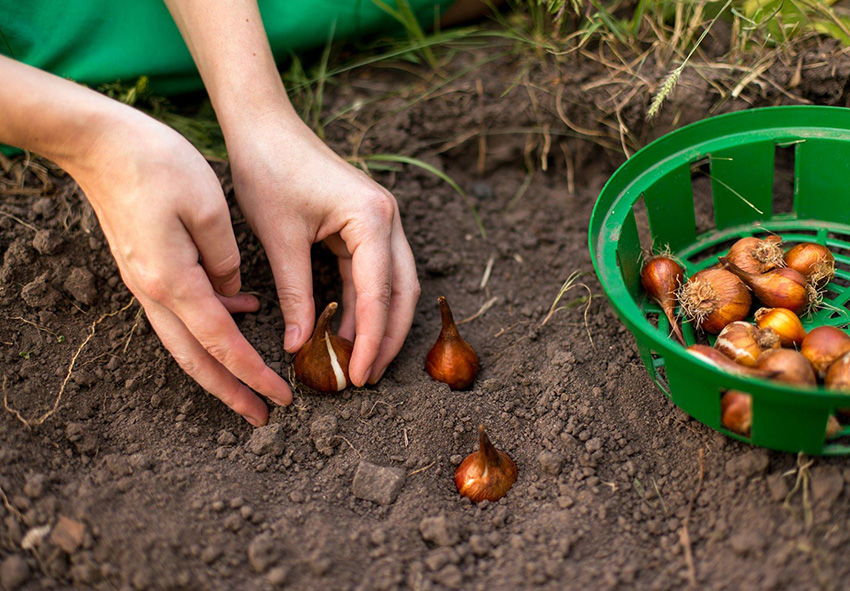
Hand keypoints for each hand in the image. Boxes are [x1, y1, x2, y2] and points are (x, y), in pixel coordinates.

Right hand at [72, 107, 291, 425]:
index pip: (222, 342)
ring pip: (185, 341)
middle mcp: (155, 291)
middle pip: (196, 358)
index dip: (253, 374)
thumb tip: (235, 294)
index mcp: (174, 281)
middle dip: (231, 391)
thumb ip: (226, 259)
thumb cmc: (156, 164)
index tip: (281, 397)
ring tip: (252, 382)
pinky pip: (181, 310)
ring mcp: (145, 282)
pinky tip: (242, 310)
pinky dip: (211, 324)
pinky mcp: (146, 268)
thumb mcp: (208, 207)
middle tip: (263, 416)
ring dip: (219, 366)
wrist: (98, 142)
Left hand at [226, 107, 420, 386]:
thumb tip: (300, 345)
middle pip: (402, 292)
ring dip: (379, 323)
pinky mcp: (365, 224)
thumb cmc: (269, 171)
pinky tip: (347, 329)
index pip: (379, 293)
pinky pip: (373, 272)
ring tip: (359, 361)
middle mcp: (387, 219)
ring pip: (393, 285)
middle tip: (368, 377)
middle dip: (388, 338)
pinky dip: (363, 303)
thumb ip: (296, 294)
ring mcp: (380, 221)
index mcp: (371, 218)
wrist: (263, 125)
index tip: (360, 375)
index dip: (372, 339)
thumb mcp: (280, 239)